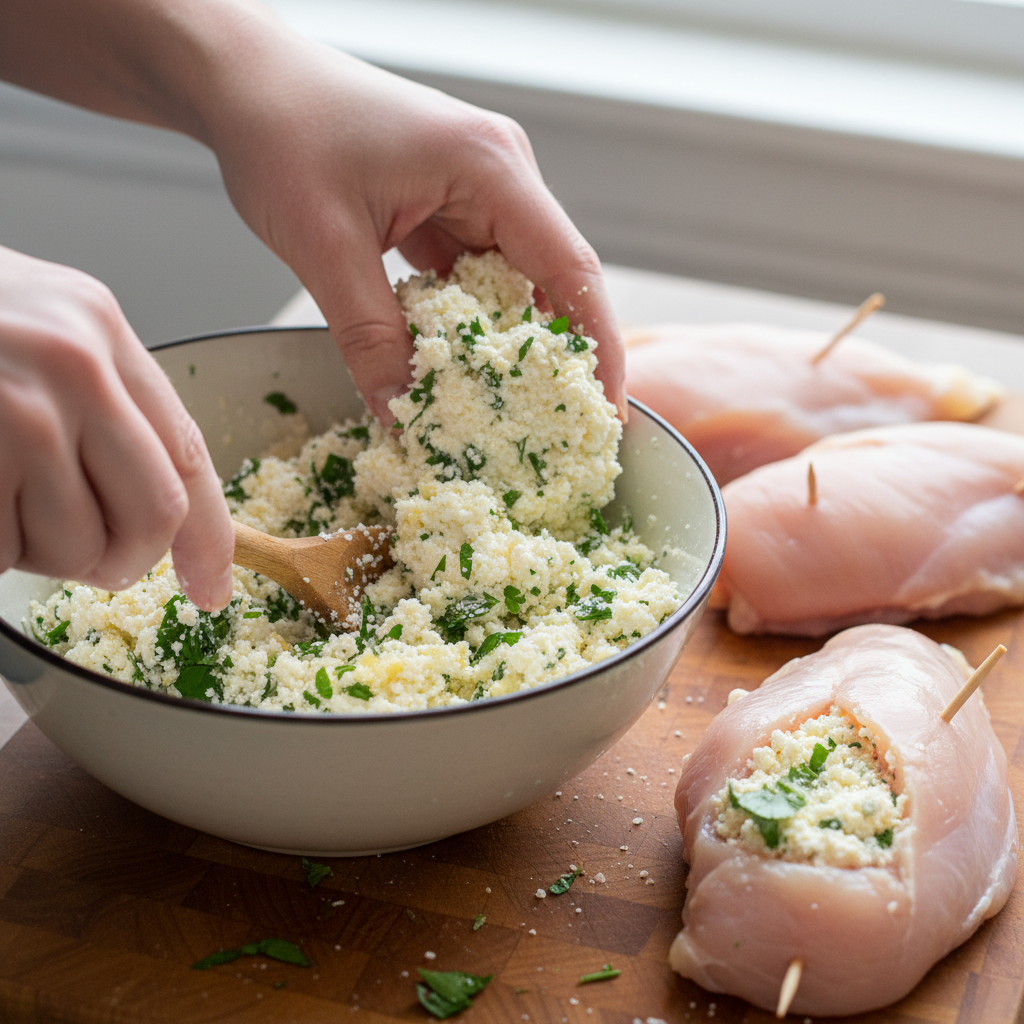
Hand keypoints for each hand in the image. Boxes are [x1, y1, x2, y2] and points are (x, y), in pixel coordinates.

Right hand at [0, 246, 233, 609]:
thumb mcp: (41, 328)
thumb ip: (106, 405)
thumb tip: (163, 518)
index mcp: (100, 331)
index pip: (189, 455)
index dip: (210, 538)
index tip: (211, 588)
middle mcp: (70, 368)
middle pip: (153, 516)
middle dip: (124, 558)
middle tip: (89, 556)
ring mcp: (12, 414)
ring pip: (73, 547)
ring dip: (38, 553)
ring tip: (0, 500)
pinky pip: (1, 552)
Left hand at [193, 24, 625, 422]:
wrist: (242, 79)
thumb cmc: (282, 130)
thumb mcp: (325, 245)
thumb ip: (369, 336)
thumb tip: (402, 416)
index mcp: (490, 166)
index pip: (571, 267)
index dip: (598, 345)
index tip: (607, 407)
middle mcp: (498, 173)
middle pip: (550, 278)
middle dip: (548, 354)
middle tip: (548, 425)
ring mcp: (474, 186)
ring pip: (508, 281)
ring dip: (499, 341)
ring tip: (497, 405)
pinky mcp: (446, 201)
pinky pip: (471, 272)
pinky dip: (463, 320)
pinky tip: (448, 362)